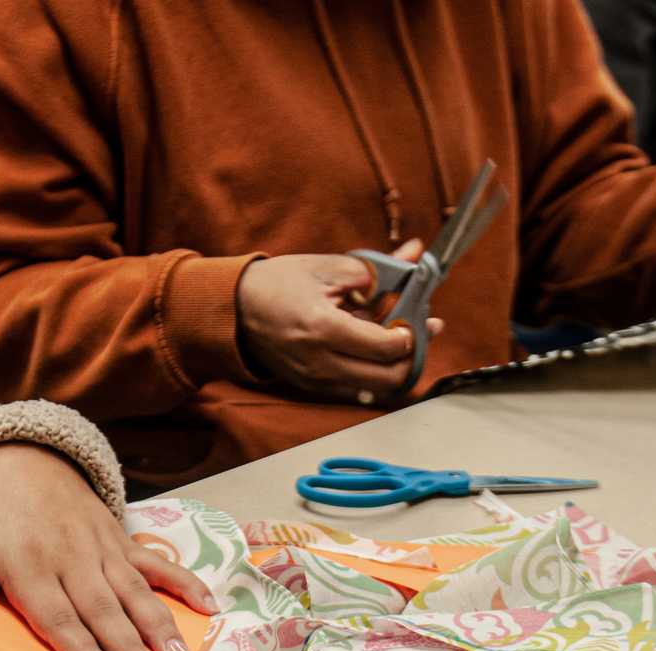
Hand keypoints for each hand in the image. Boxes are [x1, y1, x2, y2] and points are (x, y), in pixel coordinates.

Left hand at [0, 444, 217, 650]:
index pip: (58, 616)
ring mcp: (102, 548)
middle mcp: (71, 559)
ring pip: (135, 594)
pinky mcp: (121, 538)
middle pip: (103, 612)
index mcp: (29, 565)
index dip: (82, 649)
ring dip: (159, 628)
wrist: (24, 457)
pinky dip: (185, 583)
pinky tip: (209, 607)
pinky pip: (158, 564)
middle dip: (128, 650)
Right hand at [236, 239, 444, 403]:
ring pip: (375, 390)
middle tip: (420, 332)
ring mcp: (316, 381)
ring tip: (399, 339)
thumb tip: (415, 255)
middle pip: (388, 379)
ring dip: (395, 368)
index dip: (412, 333)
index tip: (418, 316)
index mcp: (323, 329)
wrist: (235, 308)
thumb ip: (377, 268)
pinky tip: (373, 349)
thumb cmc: (279, 284)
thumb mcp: (328, 267)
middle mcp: (320, 363)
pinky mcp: (313, 387)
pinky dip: (373, 372)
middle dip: (412, 356)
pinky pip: (356, 389)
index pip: (387, 347)